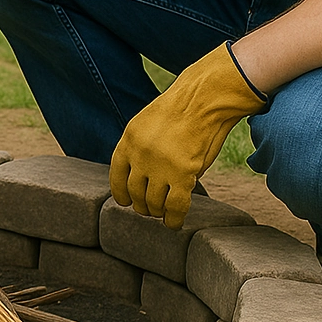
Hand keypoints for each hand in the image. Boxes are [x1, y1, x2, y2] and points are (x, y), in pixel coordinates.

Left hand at [109, 43, 266, 228]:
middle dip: (142, 206)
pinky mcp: (183, 174)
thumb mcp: (147, 125)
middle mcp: (140, 156)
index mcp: (128, 141)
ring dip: (158, 212)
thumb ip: (139, 150)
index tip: (126, 202)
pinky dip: (174, 219)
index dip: (121, 194)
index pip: (116, 176)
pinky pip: (175, 206)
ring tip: (163, 213)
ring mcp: (160, 166)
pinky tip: (174, 224)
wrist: (204, 97)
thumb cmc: (181, 109)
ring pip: (154, 203)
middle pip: (135, 193)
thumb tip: (141, 179)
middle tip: (149, 209)